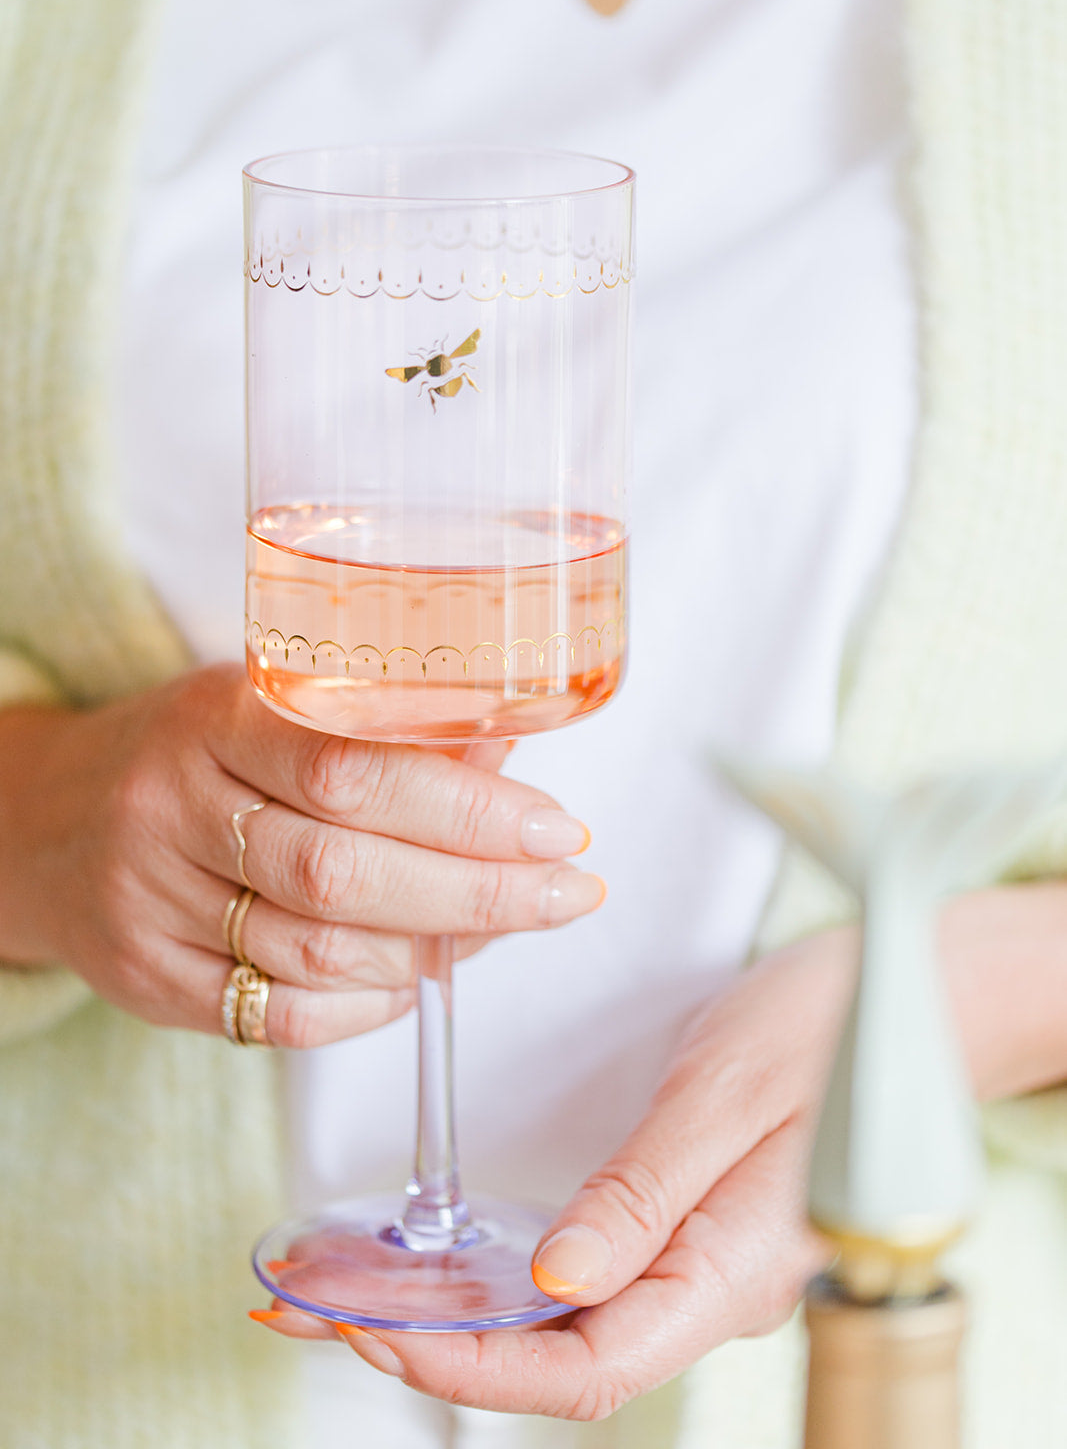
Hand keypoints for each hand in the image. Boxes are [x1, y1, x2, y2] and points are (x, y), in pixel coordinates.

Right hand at [0, 663, 602, 1045]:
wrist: (51, 820)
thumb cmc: (193, 754)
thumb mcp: (270, 708)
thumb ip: (384, 732)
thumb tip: (511, 754)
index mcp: (214, 719)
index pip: (352, 771)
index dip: (467, 807)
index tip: (556, 829)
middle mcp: (173, 810)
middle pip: (342, 873)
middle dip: (477, 892)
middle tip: (566, 893)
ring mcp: (151, 903)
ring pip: (317, 953)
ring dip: (433, 952)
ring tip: (503, 927)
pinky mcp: (147, 981)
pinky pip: (280, 1017)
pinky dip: (369, 1007)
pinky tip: (419, 978)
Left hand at [253, 882, 1066, 1410]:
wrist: (917, 996)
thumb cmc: (836, 1029)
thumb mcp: (728, 1092)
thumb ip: (644, 1195)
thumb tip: (551, 1282)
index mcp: (727, 1272)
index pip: (583, 1368)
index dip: (469, 1366)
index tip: (372, 1329)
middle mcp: (709, 1288)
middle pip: (558, 1358)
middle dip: (434, 1344)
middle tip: (319, 1304)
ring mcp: (699, 1261)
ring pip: (564, 1324)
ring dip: (458, 1312)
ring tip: (354, 1282)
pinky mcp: (686, 1224)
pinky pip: (585, 1278)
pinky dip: (503, 1273)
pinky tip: (447, 1253)